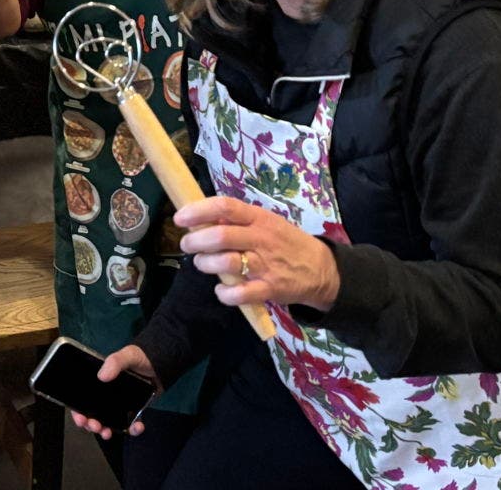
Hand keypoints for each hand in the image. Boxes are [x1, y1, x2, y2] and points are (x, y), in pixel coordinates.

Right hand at [68, 344, 159, 439]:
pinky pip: (130, 424)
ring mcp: (120, 405)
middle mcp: (106, 395)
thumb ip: (115, 362)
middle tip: (95, 427)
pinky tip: (137, 427)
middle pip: (92, 413)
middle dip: (90, 424)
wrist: (162, 364)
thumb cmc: (141, 357)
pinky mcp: (134, 411)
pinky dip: (133, 429)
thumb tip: (101, 376)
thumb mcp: (127, 355)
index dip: (77, 410)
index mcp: (99, 382)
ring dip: (105, 430)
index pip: (82, 398)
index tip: (80, 419)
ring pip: (108, 422)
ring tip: (107, 433)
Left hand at [176, 196, 339, 310]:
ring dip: (206, 264)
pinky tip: (221, 290)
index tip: (180, 218)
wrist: (320, 269)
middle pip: (221, 236)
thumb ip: (238, 221)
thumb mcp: (266, 222)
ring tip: (202, 264)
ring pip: (226, 262)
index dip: (198, 211)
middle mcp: (261, 239)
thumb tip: (202, 218)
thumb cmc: (284, 242)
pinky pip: (240, 294)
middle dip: (196, 241)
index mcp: (259, 218)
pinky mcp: (269, 289)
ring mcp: (265, 265)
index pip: (225, 207)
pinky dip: (224, 294)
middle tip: (187, 245)